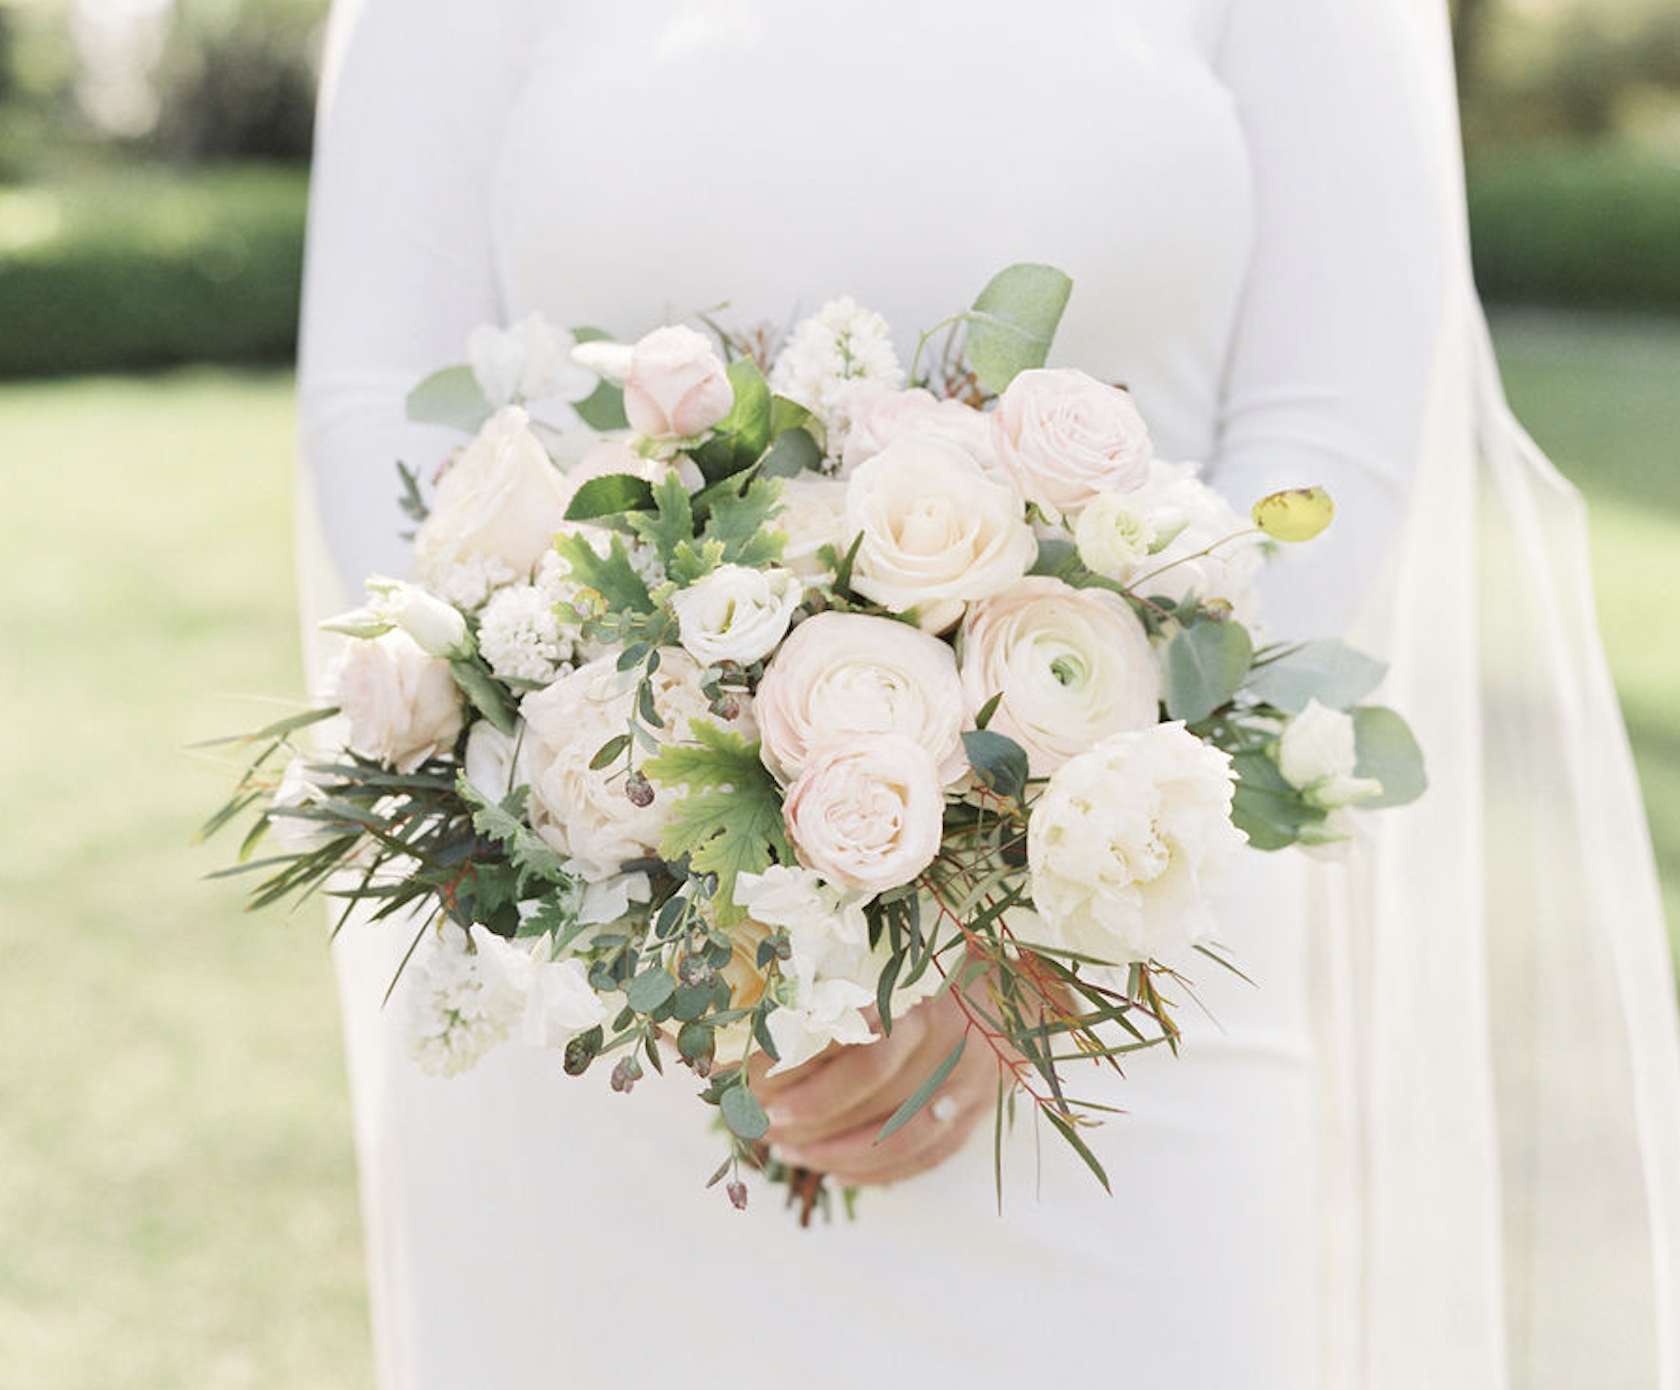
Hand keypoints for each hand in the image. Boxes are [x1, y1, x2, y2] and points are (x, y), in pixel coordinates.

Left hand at [748, 985, 1003, 1186]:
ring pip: (898, 1138)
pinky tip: (833, 1172)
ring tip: (786, 1151)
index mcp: (928, 1003)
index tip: (759, 1088)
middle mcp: (951, 1047)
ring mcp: (970, 1088)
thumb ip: (845, 998)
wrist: (1020, 990)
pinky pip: (924, 1158)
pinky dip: (875, 1173)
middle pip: (874, 1097)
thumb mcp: (896, 968)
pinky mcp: (976, 1116)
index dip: (810, 1081)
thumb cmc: (940, 972)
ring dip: (835, 1152)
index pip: (863, 1054)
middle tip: (762, 1123)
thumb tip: (768, 1027)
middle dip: (810, 1118)